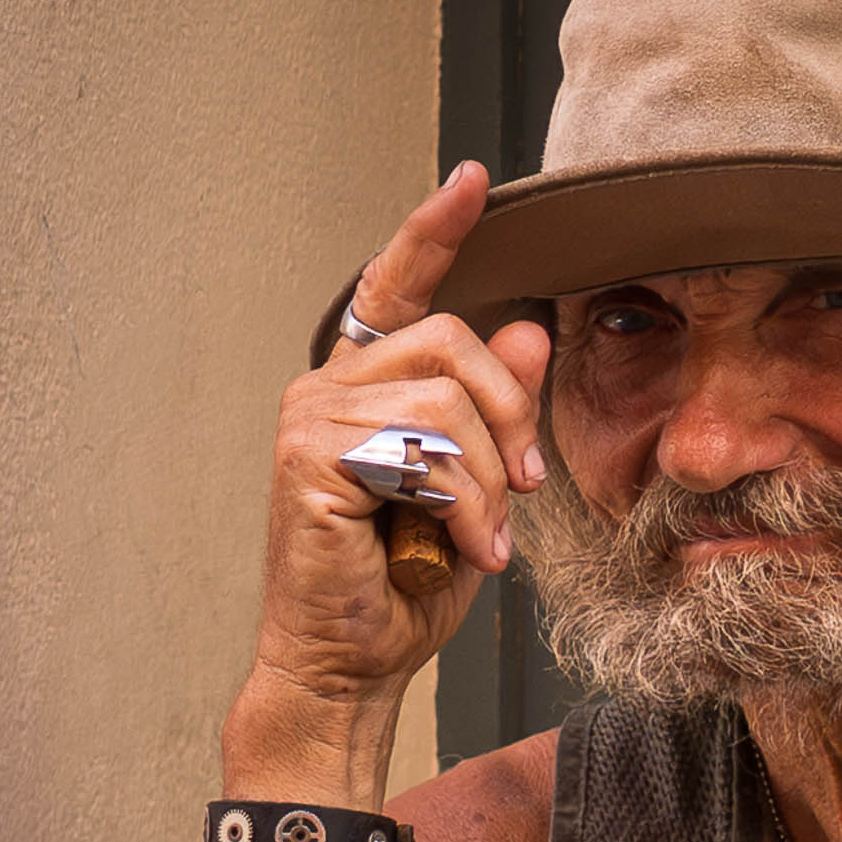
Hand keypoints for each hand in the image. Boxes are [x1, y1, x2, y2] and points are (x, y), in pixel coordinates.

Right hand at [245, 164, 550, 732]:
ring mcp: (312, 415)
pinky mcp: (310, 457)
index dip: (437, 230)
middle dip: (511, 417)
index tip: (476, 179)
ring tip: (480, 539)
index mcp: (371, 384)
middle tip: (521, 489)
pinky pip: (423, 450)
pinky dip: (461, 506)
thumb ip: (497, 412)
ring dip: (486, 483)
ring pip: (448, 403)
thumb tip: (531, 332)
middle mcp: (332, 385)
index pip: (402, 286)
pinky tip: (456, 548)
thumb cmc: (406, 583)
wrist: (354, 662)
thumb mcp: (477, 488)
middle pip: (454, 342)